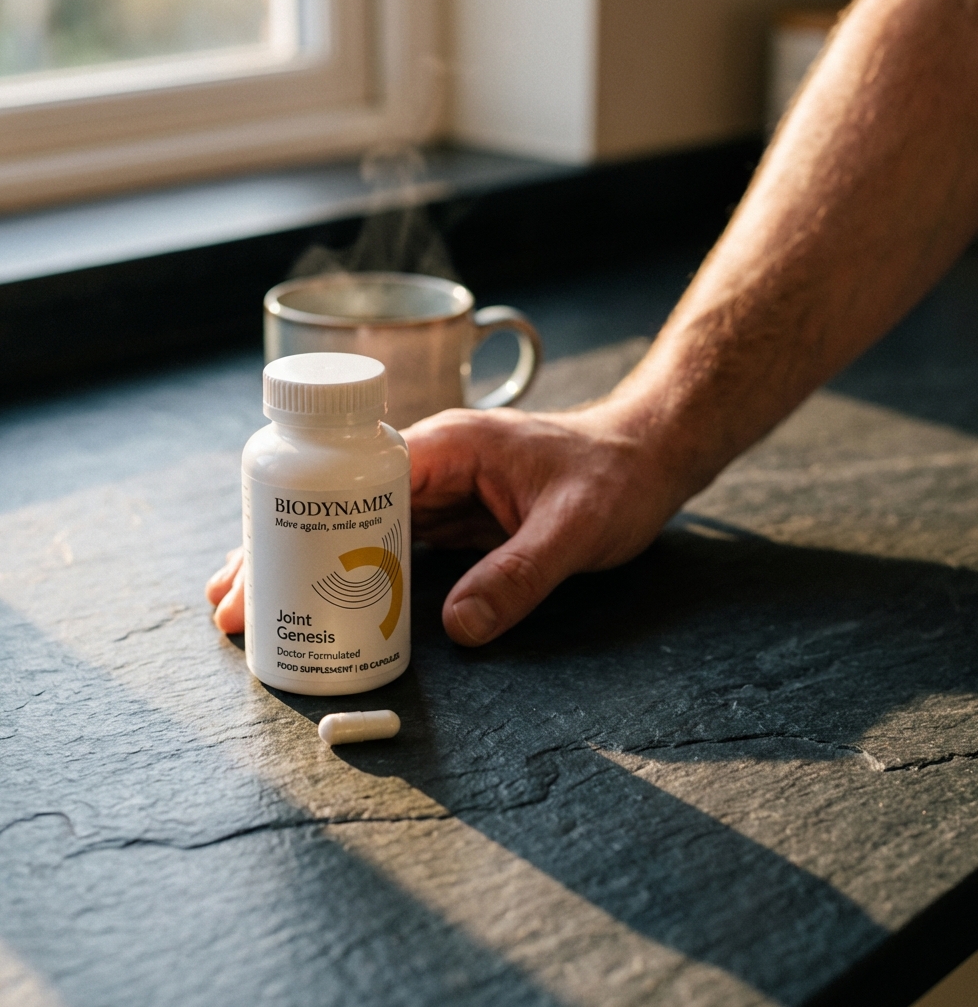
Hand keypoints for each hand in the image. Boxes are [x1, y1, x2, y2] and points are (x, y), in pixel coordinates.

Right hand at [205, 400, 685, 644]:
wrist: (647, 456)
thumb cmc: (616, 478)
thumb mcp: (575, 529)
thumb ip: (520, 575)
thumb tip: (457, 629)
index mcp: (446, 447)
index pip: (351, 481)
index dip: (298, 526)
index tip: (259, 572)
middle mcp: (432, 463)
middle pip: (335, 504)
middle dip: (280, 550)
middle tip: (231, 604)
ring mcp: (439, 489)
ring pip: (354, 525)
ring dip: (305, 563)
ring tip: (253, 606)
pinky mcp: (453, 516)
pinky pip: (389, 544)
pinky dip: (350, 571)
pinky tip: (322, 599)